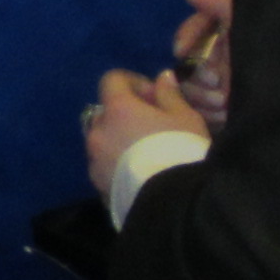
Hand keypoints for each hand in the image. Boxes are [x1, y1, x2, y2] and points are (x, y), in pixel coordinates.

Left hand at [82, 67, 208, 199]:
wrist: (174, 201)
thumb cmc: (181, 150)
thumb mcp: (185, 117)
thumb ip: (169, 95)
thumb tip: (162, 78)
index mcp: (117, 109)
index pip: (112, 80)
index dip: (133, 83)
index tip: (154, 96)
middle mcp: (98, 131)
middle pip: (106, 112)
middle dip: (127, 114)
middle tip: (154, 126)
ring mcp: (94, 159)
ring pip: (104, 140)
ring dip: (120, 139)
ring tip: (148, 153)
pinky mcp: (97, 184)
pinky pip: (105, 165)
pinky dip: (118, 163)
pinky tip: (142, 173)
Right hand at [168, 0, 233, 122]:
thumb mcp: (247, 19)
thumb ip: (216, 1)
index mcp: (231, 30)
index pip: (195, 29)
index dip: (186, 39)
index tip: (182, 52)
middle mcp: (227, 54)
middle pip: (189, 62)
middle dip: (197, 74)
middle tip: (216, 82)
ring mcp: (229, 82)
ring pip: (193, 88)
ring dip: (202, 96)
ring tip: (223, 102)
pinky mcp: (234, 106)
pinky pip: (205, 110)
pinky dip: (211, 113)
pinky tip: (225, 113)